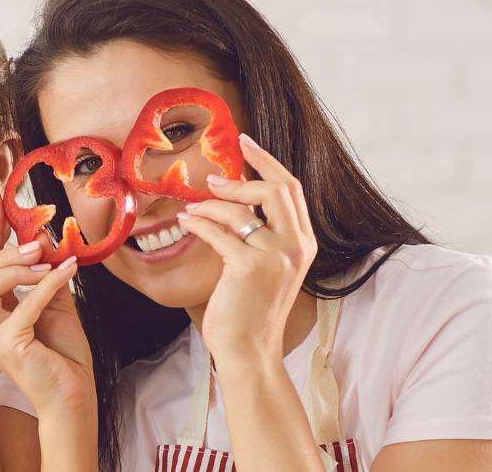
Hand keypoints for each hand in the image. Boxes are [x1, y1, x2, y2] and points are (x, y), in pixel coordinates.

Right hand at [0, 200, 95, 412]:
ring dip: (15, 265)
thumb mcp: (55, 303)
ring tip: (45, 257)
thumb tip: (46, 238)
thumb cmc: (63, 354)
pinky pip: (22, 306)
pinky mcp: (6, 345)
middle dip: (4, 249)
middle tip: (37, 240)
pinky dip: (46, 285)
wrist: (72, 394)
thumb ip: (46, 274)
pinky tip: (67, 271)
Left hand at [177, 134, 316, 362]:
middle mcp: (297, 246)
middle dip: (243, 174)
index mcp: (304, 242)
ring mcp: (275, 257)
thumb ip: (262, 233)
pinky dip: (200, 222)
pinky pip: (220, 232)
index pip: (292, 189)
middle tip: (211, 175)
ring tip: (192, 208)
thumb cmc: (250, 308)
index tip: (245, 142)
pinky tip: (187, 221)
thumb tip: (236, 195)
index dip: (268, 161)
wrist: (250, 349)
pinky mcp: (249, 268)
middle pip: (276, 189)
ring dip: (211, 204)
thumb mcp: (267, 266)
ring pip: (242, 210)